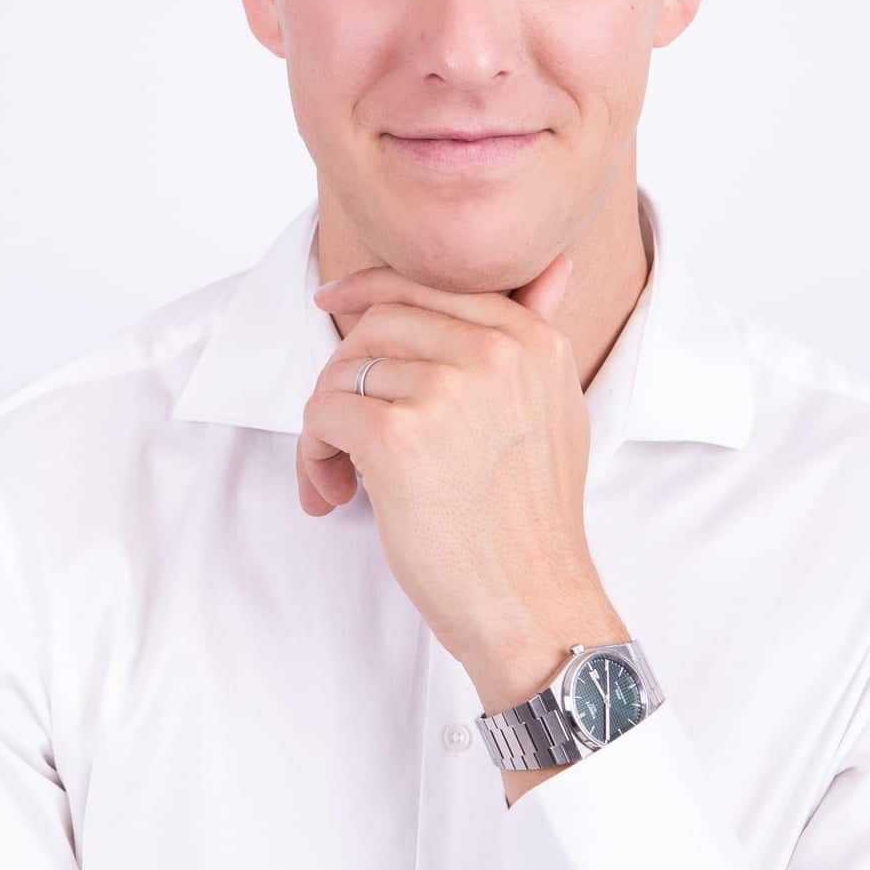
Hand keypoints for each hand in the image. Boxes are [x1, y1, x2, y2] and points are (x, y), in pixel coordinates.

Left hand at [300, 253, 604, 688]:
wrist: (534, 604)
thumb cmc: (533, 524)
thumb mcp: (556, 411)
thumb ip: (538, 337)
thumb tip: (553, 264)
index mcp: (533, 342)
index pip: (427, 287)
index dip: (368, 291)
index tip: (331, 305)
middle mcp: (495, 354)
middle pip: (376, 325)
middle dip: (345, 375)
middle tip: (341, 433)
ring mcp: (446, 391)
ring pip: (342, 374)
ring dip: (326, 428)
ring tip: (342, 481)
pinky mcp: (398, 437)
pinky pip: (322, 416)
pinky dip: (312, 456)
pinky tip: (334, 494)